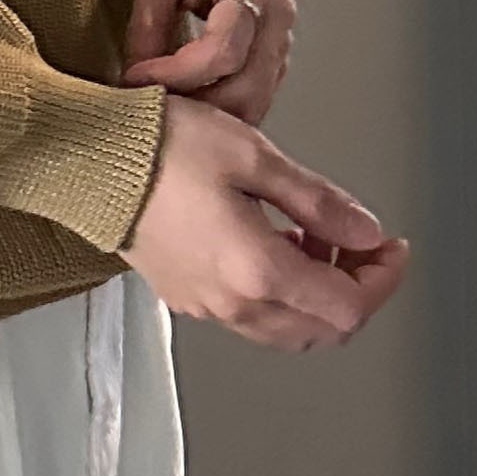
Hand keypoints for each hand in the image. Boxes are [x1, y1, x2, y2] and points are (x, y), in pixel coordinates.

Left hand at [122, 0, 294, 123]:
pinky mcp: (275, 50)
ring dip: (212, 113)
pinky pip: (257, 92)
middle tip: (150, 102)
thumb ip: (147, 23)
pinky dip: (225, 106)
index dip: (176, 76)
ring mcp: (282, 36)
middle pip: (246, 90)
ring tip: (167, 103)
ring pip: (256, 100)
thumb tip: (135, 77)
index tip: (138, 78)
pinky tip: (190, 98)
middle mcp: (277, 17)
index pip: (222, 53)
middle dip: (196, 106)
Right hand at [122, 97, 409, 349]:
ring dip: (317, 293)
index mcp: (257, 272)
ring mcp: (205, 306)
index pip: (349, 307)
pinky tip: (274, 240)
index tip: (392, 245)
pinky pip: (251, 317)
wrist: (84, 156)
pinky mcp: (183, 295)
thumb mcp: (252, 156)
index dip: (383, 278)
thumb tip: (367, 232)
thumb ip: (316, 202)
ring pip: (288, 330)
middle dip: (355, 289)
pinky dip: (281, 292)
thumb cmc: (161, 145)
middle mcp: (234, 304)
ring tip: (317, 237)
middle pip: (323, 330)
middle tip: (360, 241)